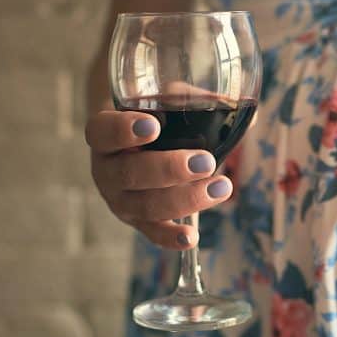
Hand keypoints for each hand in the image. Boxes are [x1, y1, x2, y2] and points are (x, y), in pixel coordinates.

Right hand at [85, 110, 232, 248]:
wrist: (140, 147)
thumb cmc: (154, 118)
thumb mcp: (165, 101)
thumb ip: (190, 98)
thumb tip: (235, 104)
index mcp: (104, 136)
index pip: (101, 132)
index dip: (122, 130)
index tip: (153, 126)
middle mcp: (106, 170)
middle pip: (129, 174)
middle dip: (169, 169)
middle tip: (206, 161)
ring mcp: (120, 199)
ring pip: (145, 206)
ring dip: (185, 199)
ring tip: (221, 187)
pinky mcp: (139, 222)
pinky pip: (153, 233)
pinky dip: (172, 237)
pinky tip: (192, 237)